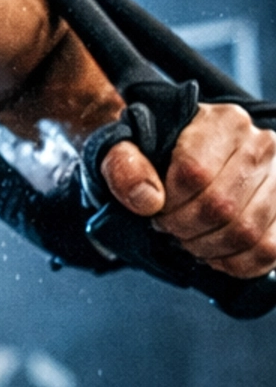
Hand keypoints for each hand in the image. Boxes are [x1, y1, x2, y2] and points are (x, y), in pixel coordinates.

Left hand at [100, 103, 275, 278]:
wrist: (181, 156)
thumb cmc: (156, 154)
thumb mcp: (125, 149)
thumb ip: (124, 166)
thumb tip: (148, 200)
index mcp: (223, 122)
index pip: (195, 174)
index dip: (169, 205)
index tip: (156, 211)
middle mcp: (260, 145)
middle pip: (222, 207)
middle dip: (185, 230)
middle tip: (171, 230)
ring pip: (247, 232)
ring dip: (208, 248)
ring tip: (190, 240)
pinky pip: (268, 250)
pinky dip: (236, 263)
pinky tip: (215, 255)